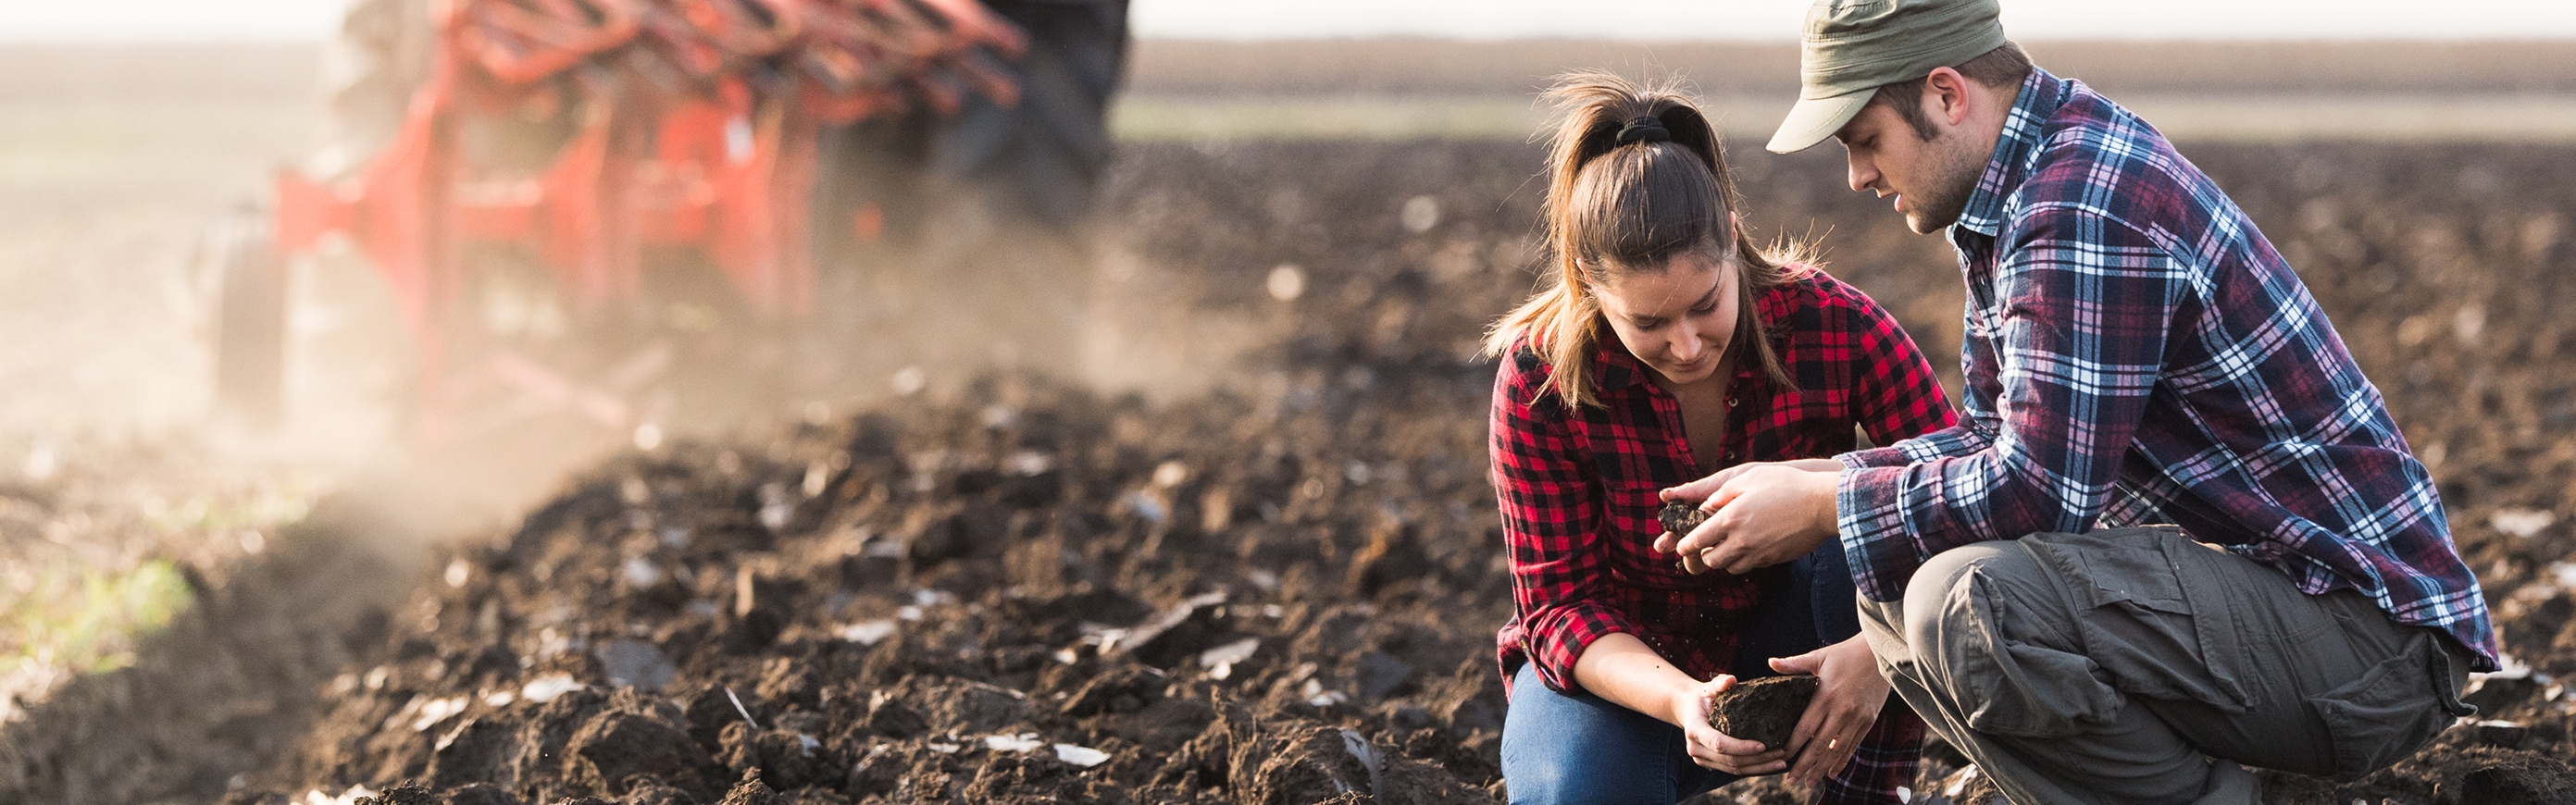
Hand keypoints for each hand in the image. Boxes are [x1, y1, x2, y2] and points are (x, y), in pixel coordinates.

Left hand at [1653, 462, 1842, 574]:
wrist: (1822, 505)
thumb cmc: (1787, 485)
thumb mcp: (1750, 478)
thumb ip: (1722, 493)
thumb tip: (1706, 506)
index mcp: (1731, 518)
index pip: (1696, 540)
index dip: (1684, 545)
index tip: (1681, 545)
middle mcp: (1741, 540)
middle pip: (1709, 560)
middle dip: (1703, 555)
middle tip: (1705, 545)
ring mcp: (1757, 553)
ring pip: (1728, 567)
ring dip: (1723, 559)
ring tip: (1727, 545)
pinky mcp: (1771, 560)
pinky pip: (1749, 566)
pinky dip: (1742, 561)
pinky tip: (1747, 546)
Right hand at [1673, 674, 1787, 773]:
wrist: (1688, 709)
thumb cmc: (1703, 696)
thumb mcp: (1710, 687)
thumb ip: (1720, 683)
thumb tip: (1731, 680)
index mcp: (1694, 730)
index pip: (1719, 744)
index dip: (1741, 747)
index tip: (1763, 745)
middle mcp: (1696, 748)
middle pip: (1730, 760)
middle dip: (1757, 760)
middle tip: (1781, 754)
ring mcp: (1703, 759)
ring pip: (1733, 769)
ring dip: (1759, 767)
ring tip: (1781, 762)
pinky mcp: (1711, 764)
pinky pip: (1734, 770)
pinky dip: (1753, 768)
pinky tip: (1771, 764)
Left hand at [1768, 637, 1890, 787]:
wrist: (1879, 654)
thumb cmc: (1845, 654)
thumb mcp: (1819, 657)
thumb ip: (1794, 664)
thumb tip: (1770, 662)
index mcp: (1826, 696)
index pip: (1805, 727)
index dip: (1793, 745)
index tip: (1781, 757)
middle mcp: (1842, 711)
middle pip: (1820, 745)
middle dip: (1804, 765)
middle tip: (1791, 781)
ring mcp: (1857, 718)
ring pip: (1837, 750)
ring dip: (1822, 768)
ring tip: (1809, 782)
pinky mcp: (1868, 721)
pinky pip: (1853, 745)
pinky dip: (1842, 761)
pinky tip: (1832, 772)